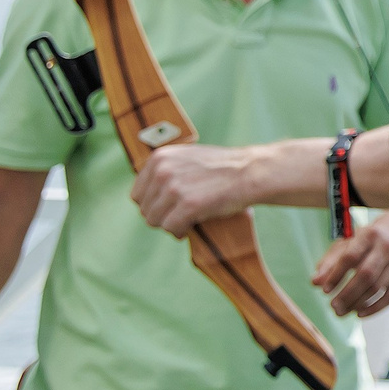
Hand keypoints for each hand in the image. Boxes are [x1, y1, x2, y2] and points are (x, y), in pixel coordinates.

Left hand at [131, 143, 255, 233]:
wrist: (250, 172)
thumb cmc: (222, 168)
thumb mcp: (187, 158)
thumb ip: (166, 169)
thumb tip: (148, 194)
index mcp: (159, 157)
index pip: (138, 193)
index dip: (153, 204)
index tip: (168, 209)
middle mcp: (163, 170)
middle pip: (145, 208)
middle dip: (161, 216)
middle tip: (179, 217)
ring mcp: (174, 188)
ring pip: (154, 220)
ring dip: (169, 224)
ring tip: (186, 222)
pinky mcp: (188, 205)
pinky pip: (170, 228)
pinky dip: (179, 232)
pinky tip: (190, 228)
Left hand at [312, 223, 388, 317]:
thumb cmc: (366, 243)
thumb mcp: (347, 245)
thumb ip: (329, 263)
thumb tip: (315, 283)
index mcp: (369, 236)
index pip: (351, 257)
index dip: (337, 275)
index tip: (325, 290)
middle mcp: (386, 248)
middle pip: (366, 274)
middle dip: (348, 293)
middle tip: (333, 306)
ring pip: (377, 288)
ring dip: (357, 303)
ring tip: (341, 311)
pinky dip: (374, 308)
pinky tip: (359, 313)